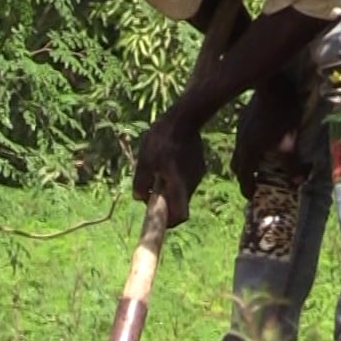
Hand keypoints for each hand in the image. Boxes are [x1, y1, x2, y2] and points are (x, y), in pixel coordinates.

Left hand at [132, 111, 206, 227]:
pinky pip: (187, 180)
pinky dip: (177, 179)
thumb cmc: (161, 138)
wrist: (185, 118)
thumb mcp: (145, 159)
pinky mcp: (200, 167)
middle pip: (180, 204)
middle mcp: (191, 183)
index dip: (169, 222)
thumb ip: (141, 182)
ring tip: (158, 172)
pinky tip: (168, 162)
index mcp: (177, 184)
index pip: (179, 215)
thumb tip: (140, 198)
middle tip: (151, 192)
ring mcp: (198, 175)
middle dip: (166, 204)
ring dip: (170, 189)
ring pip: (182, 191)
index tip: (159, 221)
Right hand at [232, 72, 303, 198]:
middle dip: (244, 176)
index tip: (252, 197)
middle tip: (254, 181)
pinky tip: (261, 140)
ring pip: (239, 151)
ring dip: (247, 159)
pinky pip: (242, 138)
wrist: (272, 87)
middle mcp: (240, 143)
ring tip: (259, 162)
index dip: (248, 189)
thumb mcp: (289, 142)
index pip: (244, 177)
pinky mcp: (243, 118)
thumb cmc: (281, 116)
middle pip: (237, 166)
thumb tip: (298, 183)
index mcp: (249, 152)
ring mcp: (240, 129)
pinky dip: (249, 145)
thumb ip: (292, 164)